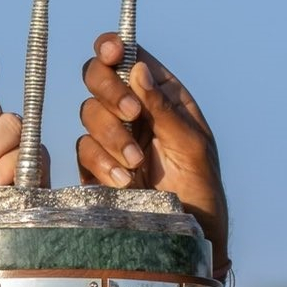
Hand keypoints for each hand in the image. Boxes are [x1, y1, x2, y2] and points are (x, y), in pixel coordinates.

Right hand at [77, 36, 227, 273]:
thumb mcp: (192, 145)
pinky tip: (125, 181)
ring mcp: (114, 139)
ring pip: (89, 115)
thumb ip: (164, 107)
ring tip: (137, 163)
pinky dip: (102, 163)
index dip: (114, 48)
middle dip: (110, 92)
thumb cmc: (201, 190)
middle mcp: (135, 112)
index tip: (111, 52)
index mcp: (162, 96)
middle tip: (133, 114)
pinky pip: (85, 152)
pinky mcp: (97, 168)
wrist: (187, 238)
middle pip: (98, 79)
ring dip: (112, 135)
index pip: (130, 59)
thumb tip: (137, 69)